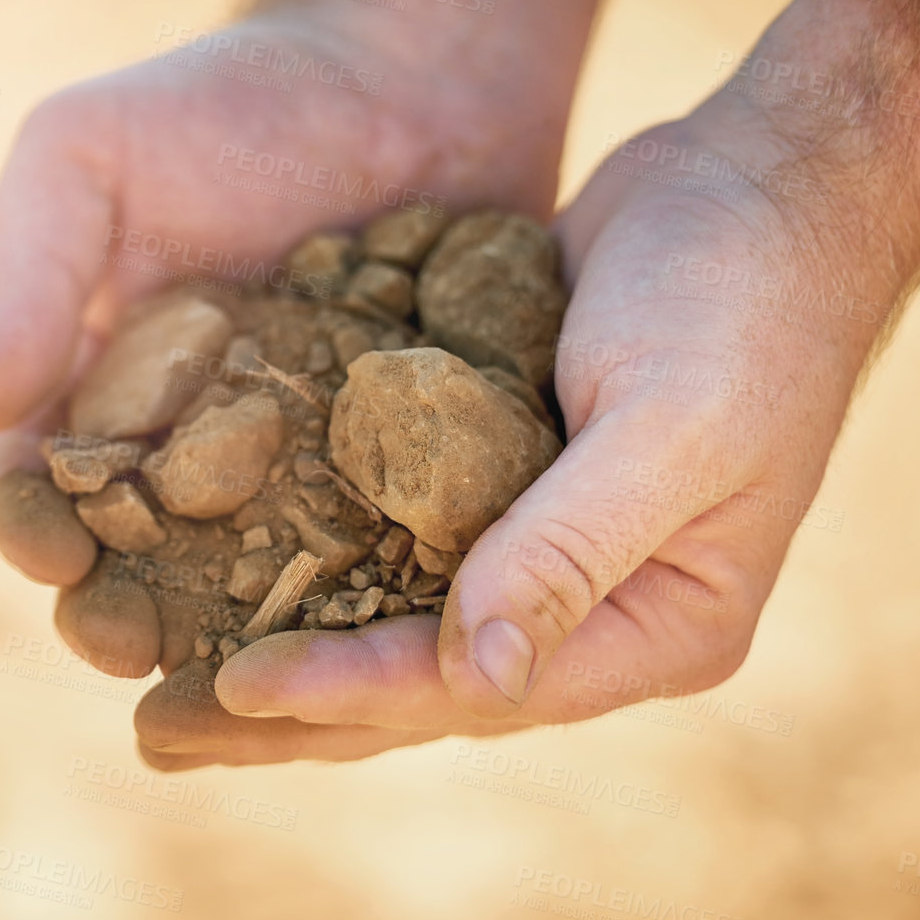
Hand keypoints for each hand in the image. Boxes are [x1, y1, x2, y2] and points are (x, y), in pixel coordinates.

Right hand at [0, 0, 584, 673]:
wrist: (402, 63)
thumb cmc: (226, 100)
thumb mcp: (84, 155)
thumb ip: (21, 271)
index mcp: (96, 397)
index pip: (38, 491)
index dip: (33, 532)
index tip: (55, 556)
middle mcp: (190, 455)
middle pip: (137, 567)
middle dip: (121, 615)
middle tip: (136, 645)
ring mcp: (299, 474)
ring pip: (253, 589)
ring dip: (236, 640)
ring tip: (245, 671)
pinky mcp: (402, 473)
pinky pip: (377, 555)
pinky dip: (365, 600)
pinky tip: (368, 627)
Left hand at [138, 97, 881, 767]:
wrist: (762, 184)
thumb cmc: (744, 299)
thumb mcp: (673, 425)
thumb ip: (573, 549)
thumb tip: (476, 678)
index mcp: (660, 629)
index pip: (479, 686)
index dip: (353, 689)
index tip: (233, 687)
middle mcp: (596, 610)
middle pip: (418, 684)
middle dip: (291, 712)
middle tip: (157, 735)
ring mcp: (543, 549)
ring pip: (390, 622)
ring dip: (283, 648)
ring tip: (161, 684)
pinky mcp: (495, 480)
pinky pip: (388, 540)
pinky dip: (310, 559)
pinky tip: (218, 564)